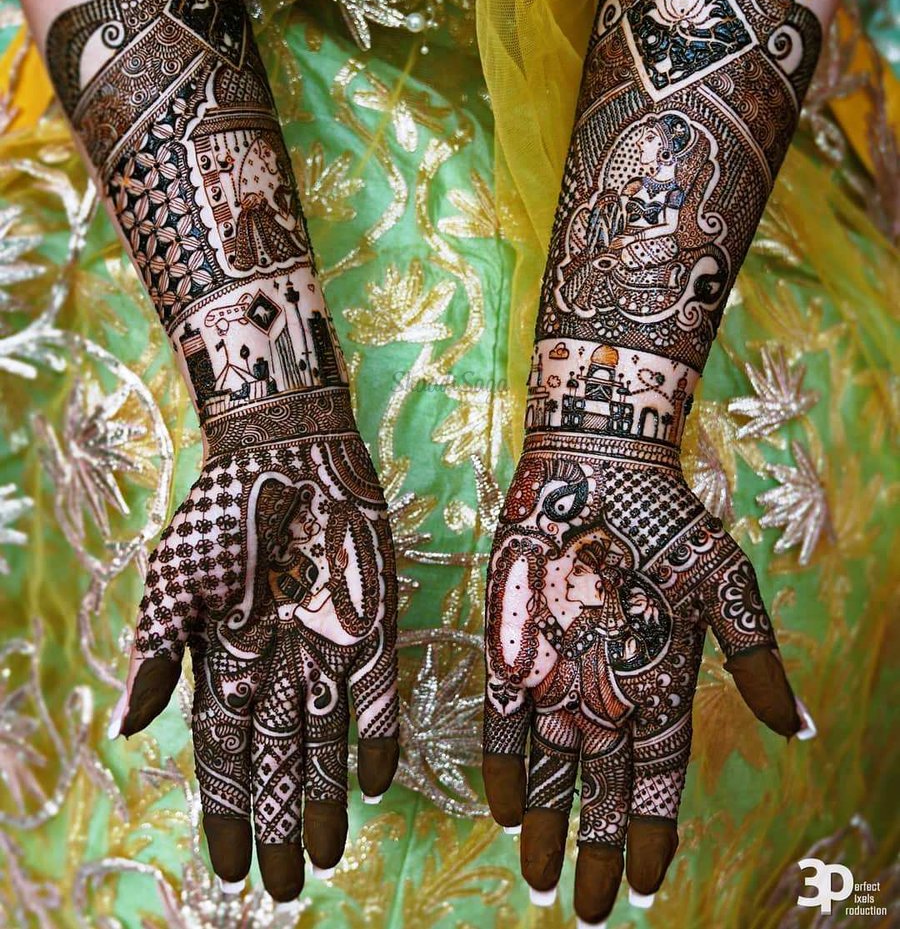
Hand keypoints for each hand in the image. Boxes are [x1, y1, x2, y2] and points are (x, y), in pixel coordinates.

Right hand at [111, 405, 398, 901]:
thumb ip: (157, 652)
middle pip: (277, 759)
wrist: (288, 450)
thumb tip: (127, 731)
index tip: (229, 868)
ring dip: (324, 794)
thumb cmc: (223, 512)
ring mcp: (325, 647)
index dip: (226, 810)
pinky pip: (377, 691)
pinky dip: (376, 735)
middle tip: (283, 886)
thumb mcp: (177, 580)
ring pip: (325, 738)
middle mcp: (276, 664)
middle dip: (278, 820)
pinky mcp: (371, 624)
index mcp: (226, 658)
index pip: (224, 753)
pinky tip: (373, 783)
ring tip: (326, 854)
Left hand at [482, 430, 806, 922]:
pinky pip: (503, 715)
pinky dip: (505, 761)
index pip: (660, 776)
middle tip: (586, 909)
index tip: (649, 885)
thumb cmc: (668, 522)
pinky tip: (505, 808)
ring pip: (551, 764)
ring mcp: (557, 669)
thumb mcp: (725, 586)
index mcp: (659, 681)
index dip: (655, 830)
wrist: (599, 463)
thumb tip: (800, 729)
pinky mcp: (513, 642)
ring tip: (540, 881)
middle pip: (602, 786)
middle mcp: (606, 688)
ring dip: (548, 821)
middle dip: (597, 846)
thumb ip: (755, 658)